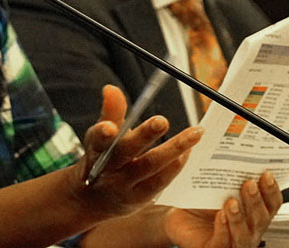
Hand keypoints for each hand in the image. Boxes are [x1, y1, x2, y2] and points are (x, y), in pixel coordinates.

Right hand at [71, 85, 203, 218]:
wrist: (93, 200)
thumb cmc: (101, 159)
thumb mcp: (99, 137)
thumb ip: (110, 113)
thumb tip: (111, 88)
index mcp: (95, 150)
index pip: (97, 140)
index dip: (103, 133)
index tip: (110, 127)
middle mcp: (108, 170)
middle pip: (125, 152)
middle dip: (143, 136)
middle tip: (161, 120)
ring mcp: (125, 186)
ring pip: (150, 165)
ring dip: (174, 148)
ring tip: (195, 132)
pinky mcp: (141, 198)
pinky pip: (161, 180)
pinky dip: (175, 164)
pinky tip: (188, 151)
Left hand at [163, 172, 281, 247]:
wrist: (174, 218)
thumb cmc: (197, 201)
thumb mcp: (210, 182)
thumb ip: (217, 165)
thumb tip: (212, 135)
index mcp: (252, 210)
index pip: (271, 203)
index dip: (272, 190)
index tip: (267, 173)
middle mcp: (249, 228)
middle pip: (262, 218)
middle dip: (257, 200)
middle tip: (249, 184)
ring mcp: (235, 240)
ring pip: (246, 233)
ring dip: (241, 217)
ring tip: (232, 201)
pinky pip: (225, 242)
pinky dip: (224, 229)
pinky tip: (220, 216)